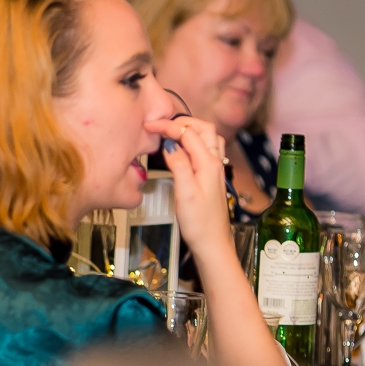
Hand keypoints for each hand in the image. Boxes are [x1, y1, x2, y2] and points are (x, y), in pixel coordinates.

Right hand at [148, 115, 232, 258]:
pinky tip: (184, 148)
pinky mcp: (212, 176)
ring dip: (191, 129)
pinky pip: (208, 149)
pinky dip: (195, 141)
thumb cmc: (199, 223)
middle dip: (181, 122)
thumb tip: (169, 144)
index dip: (167, 126)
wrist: (212, 243)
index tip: (149, 126)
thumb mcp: (185, 193)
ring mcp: (215, 169)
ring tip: (171, 132)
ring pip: (208, 137)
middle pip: (203, 128)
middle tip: (160, 125)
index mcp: (208, 164)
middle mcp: (215, 163)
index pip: (188, 134)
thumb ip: (179, 165)